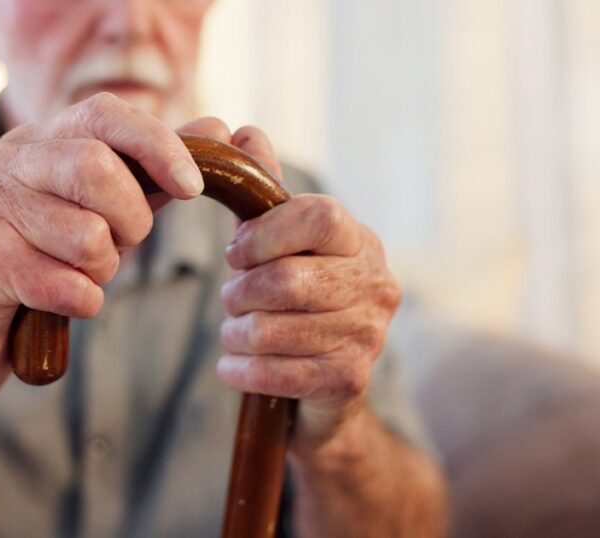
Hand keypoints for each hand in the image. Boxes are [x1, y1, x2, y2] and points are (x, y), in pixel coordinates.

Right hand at [0, 93, 204, 394]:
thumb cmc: (43, 263)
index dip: (158, 145)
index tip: (193, 187)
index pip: (103, 113)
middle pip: (98, 169)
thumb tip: (218, 129)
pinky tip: (52, 303)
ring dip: (101, 272)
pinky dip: (80, 304)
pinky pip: (69, 286)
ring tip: (73, 276)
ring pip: (88, 237)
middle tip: (118, 246)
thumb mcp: (101, 210)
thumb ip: (149, 171)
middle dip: (130, 221)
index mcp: (30, 140)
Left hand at [196, 121, 400, 449]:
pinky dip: (239, 370)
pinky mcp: (350, 379)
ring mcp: (370, 334)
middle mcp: (376, 283)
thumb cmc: (294, 301)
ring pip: (272, 330)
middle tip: (231, 300)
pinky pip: (275, 373)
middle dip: (239, 294)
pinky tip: (235, 365)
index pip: (317, 216)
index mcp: (358, 240)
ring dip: (235, 334)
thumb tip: (242, 133)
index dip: (264, 233)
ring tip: (235, 333)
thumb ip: (262, 192)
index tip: (236, 252)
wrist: (326, 388)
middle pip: (286, 280)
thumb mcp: (278, 243)